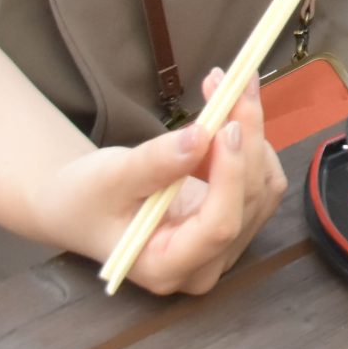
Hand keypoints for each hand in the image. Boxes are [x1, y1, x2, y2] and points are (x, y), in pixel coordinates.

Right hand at [24, 69, 287, 295]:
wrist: (84, 204)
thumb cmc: (87, 198)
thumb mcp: (110, 177)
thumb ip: (155, 163)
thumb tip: (201, 137)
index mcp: (166, 266)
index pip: (219, 227)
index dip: (231, 175)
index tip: (226, 126)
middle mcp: (204, 264)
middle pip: (248, 199)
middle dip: (245, 136)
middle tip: (232, 82)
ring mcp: (225, 245)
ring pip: (263, 185)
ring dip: (252, 132)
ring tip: (228, 89)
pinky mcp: (236, 219)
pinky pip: (263, 178)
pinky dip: (251, 142)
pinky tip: (228, 116)